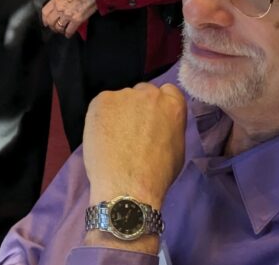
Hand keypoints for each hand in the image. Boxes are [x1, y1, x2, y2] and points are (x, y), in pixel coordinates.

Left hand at [41, 0, 97, 37]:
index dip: (45, 19)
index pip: (45, 12)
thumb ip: (59, 1)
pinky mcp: (76, 20)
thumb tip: (57, 8)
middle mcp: (60, 7)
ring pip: (58, 27)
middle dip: (52, 27)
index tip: (46, 22)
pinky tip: (68, 34)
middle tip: (55, 28)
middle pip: (50, 21)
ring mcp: (67, 14)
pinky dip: (68, 34)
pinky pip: (69, 30)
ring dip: (60, 30)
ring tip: (62, 31)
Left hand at [83, 83, 186, 208]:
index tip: (151, 119)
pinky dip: (102, 118)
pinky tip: (101, 136)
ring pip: (121, 101)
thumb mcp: (176, 148)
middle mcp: (149, 94)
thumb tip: (159, 124)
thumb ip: (169, 127)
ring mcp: (124, 95)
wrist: (127, 184)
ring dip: (119, 113)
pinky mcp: (102, 100)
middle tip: (131, 131)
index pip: (168, 92)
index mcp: (172, 104)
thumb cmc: (157, 174)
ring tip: (113, 139)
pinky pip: (103, 105)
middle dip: (138, 108)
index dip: (158, 106)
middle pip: (142, 94)